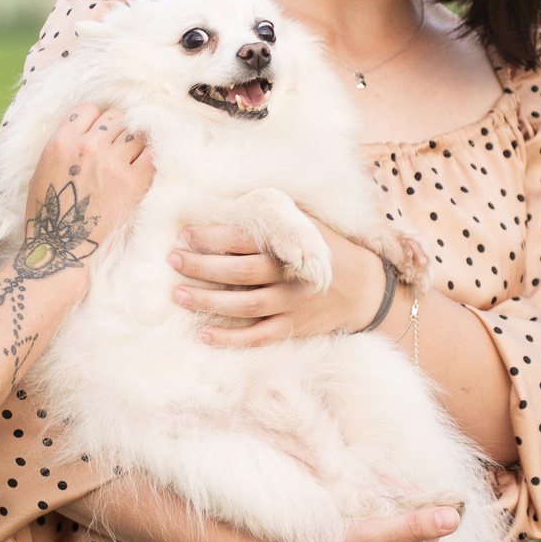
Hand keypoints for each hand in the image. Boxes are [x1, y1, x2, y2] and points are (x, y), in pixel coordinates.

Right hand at [22, 104, 153, 274]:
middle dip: (117, 131)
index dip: (95, 121)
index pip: (88, 109)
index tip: (98, 136)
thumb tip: (87, 129)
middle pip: (116, 117)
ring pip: (137, 132)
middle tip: (117, 152)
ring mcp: (113, 163)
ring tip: (131, 162)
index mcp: (61, 143)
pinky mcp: (136, 182)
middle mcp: (88, 147)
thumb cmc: (50, 216)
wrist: (63, 252)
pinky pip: (153, 153)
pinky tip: (144, 169)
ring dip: (136, 144)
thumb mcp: (43, 171)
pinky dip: (151, 157)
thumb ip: (64, 146)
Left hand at [170, 223, 388, 346]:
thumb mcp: (312, 226)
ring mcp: (292, 306)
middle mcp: (291, 276)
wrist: (367, 290)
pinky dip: (230, 339)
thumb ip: (279, 221)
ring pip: (244, 306)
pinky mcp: (294, 329)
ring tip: (178, 295)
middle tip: (173, 260)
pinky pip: (258, 337)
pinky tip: (203, 335)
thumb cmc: (331, 250)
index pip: (246, 239)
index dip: (213, 236)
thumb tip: (234, 202)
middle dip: (203, 265)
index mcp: (292, 246)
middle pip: (239, 271)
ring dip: (208, 301)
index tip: (185, 234)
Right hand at [243, 506, 462, 541]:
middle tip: (378, 487)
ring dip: (384, 517)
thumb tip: (455, 517)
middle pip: (411, 531)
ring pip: (394, 539)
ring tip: (364, 503)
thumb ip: (415, 524)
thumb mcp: (377, 535)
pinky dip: (371, 531)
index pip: (429, 525)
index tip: (392, 483)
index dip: (414, 500)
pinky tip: (354, 522)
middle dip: (399, 507)